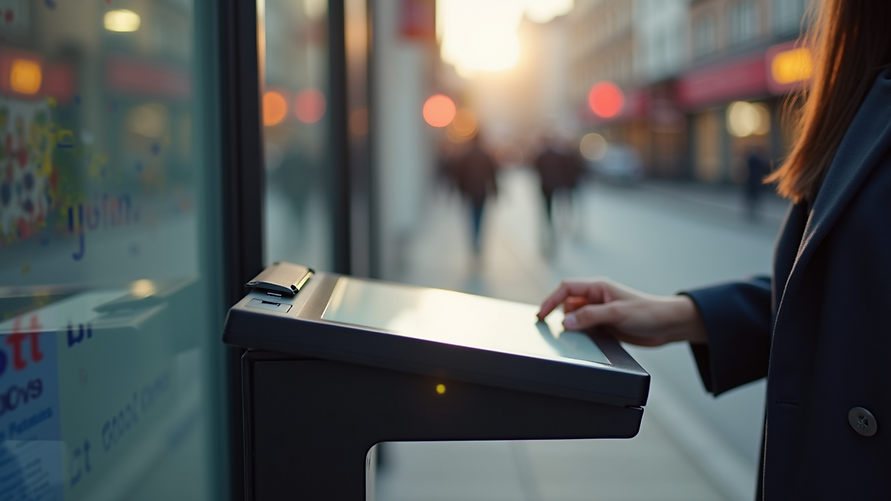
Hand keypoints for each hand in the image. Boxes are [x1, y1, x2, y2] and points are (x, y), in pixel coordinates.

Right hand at [537, 278, 707, 345]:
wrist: (668, 325)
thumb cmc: (648, 312)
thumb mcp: (617, 313)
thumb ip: (590, 316)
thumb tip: (566, 322)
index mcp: (598, 287)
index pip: (566, 289)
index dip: (551, 300)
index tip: (541, 315)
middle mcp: (597, 298)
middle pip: (567, 303)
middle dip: (558, 315)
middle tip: (551, 329)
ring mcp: (600, 312)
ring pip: (575, 318)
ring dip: (571, 327)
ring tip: (571, 337)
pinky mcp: (605, 326)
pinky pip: (585, 329)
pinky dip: (581, 335)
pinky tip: (584, 342)